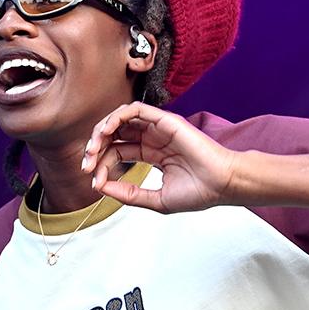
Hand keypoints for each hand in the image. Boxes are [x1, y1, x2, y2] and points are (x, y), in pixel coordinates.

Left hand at [82, 102, 237, 212]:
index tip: (95, 182)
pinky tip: (106, 132)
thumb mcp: (156, 200)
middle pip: (115, 135)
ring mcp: (158, 128)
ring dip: (101, 131)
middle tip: (86, 164)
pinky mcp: (164, 119)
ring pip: (120, 119)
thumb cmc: (198, 192)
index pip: (118, 153)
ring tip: (93, 148)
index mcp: (152, 154)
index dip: (103, 166)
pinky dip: (116, 117)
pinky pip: (135, 109)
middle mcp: (153, 138)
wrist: (222, 185)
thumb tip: (101, 188)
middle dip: (96, 148)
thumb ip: (129, 194)